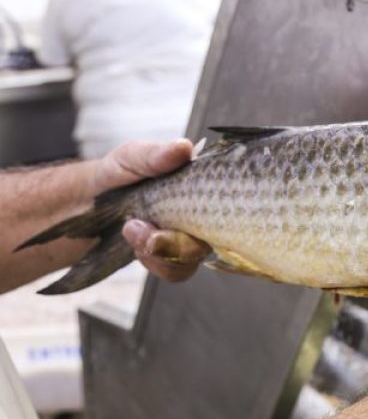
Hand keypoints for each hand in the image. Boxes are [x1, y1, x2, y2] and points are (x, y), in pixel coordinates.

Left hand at [93, 140, 210, 281]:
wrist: (87, 203)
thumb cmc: (118, 173)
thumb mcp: (132, 157)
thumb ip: (156, 154)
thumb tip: (184, 147)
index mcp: (205, 183)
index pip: (229, 198)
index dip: (212, 208)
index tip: (181, 209)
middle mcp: (205, 212)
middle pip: (214, 236)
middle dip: (176, 240)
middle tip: (142, 229)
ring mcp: (190, 236)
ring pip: (193, 256)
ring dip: (159, 249)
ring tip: (131, 228)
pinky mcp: (174, 257)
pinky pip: (176, 270)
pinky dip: (153, 260)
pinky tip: (134, 241)